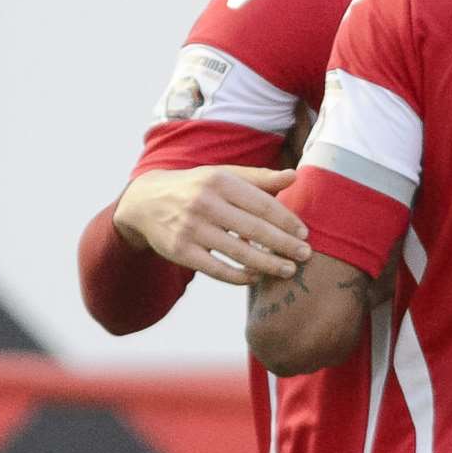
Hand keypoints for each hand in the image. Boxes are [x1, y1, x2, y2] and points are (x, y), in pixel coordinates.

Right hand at [114, 165, 310, 284]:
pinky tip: (256, 277)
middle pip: (254, 229)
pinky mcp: (179, 251)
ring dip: (267, 264)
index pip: (262, 204)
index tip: (304, 233)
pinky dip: (239, 276)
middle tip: (305, 255)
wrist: (146, 201)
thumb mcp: (225, 175)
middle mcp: (204, 203)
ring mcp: (190, 228)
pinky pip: (216, 269)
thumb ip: (260, 178)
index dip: (286, 220)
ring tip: (288, 270)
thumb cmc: (198, 188)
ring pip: (237, 252)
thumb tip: (295, 176)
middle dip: (284, 244)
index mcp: (220, 181)